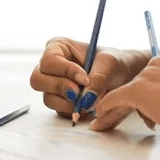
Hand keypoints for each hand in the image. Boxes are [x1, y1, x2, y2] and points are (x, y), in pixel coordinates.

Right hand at [29, 38, 144, 116]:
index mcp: (58, 47)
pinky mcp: (59, 101)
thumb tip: (86, 98)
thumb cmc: (113, 62)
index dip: (65, 71)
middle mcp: (50, 66)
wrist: (122, 77)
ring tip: (90, 99)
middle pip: (37, 80)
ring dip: (69, 103)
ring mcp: (52, 85)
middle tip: (80, 94)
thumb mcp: (110, 63)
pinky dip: (74, 111)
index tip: (85, 79)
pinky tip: (88, 105)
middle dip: (60, 88)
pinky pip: (58, 111)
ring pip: (47, 98)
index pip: (49, 60)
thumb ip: (98, 77)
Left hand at [90, 56, 159, 137]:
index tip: (139, 105)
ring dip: (113, 109)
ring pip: (125, 93)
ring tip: (103, 123)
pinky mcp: (136, 90)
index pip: (151, 79)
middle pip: (136, 85)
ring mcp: (146, 76)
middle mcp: (157, 65)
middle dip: (125, 104)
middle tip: (112, 117)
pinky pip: (114, 98)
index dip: (144, 95)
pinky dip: (105, 108)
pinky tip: (99, 116)